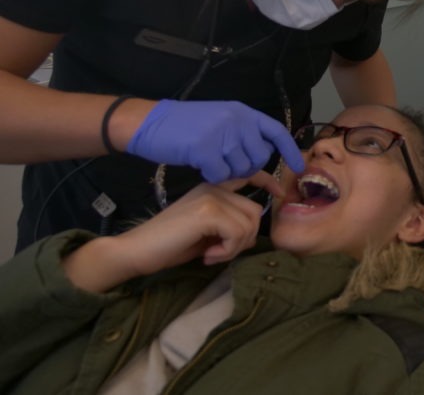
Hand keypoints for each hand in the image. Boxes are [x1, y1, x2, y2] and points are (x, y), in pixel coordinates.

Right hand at [62, 172, 280, 292]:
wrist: (136, 251)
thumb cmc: (169, 245)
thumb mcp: (207, 233)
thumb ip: (229, 225)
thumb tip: (253, 233)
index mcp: (212, 187)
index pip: (248, 175)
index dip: (267, 182)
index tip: (279, 194)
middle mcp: (214, 186)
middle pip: (255, 211)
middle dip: (245, 238)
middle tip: (221, 253)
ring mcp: (211, 196)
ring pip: (249, 223)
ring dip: (235, 247)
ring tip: (212, 255)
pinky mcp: (208, 211)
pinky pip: (238, 233)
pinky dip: (228, 251)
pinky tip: (208, 257)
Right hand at [126, 99, 304, 180]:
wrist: (149, 123)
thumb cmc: (183, 126)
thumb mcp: (219, 123)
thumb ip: (242, 137)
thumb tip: (264, 160)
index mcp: (243, 112)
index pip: (276, 131)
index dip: (290, 150)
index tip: (299, 167)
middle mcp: (237, 119)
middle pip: (259, 158)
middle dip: (247, 168)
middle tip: (226, 165)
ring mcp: (221, 133)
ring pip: (241, 169)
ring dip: (227, 173)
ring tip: (210, 162)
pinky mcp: (205, 148)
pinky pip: (221, 175)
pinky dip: (212, 176)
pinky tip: (200, 166)